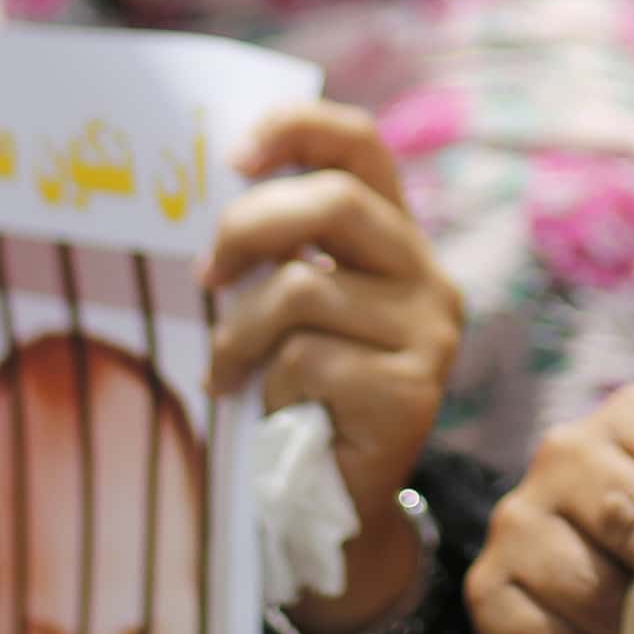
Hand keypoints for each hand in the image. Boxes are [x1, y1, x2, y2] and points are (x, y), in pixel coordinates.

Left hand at [199, 102, 464, 633]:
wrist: (335, 504)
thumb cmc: (299, 392)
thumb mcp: (291, 306)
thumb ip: (278, 250)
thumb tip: (210, 188)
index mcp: (394, 237)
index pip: (361, 146)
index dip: (297, 129)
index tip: (232, 155)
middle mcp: (425, 273)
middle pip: (334, 202)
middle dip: (247, 227)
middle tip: (204, 274)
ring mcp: (428, 331)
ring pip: (305, 288)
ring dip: (239, 334)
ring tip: (227, 370)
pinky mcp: (412, 389)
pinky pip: (308, 360)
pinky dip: (267, 385)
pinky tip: (271, 411)